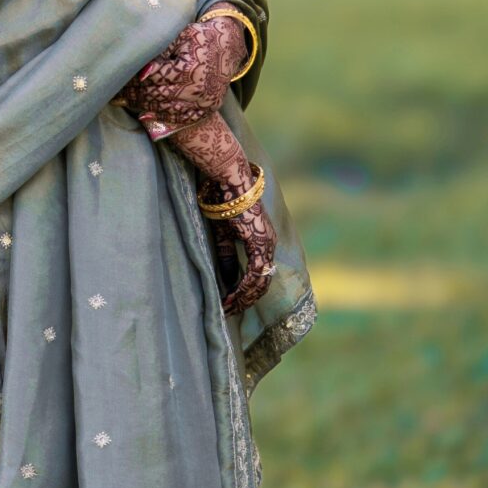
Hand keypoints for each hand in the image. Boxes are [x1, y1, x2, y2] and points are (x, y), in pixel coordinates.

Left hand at [122, 13, 247, 134]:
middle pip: (158, 96)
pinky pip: (181, 119)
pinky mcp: (207, 109)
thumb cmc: (199, 37)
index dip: (135, 80)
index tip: (120, 81)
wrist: (228, 47)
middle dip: (136, 96)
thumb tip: (141, 70)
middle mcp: (198, 88)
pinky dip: (162, 117)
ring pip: (167, 110)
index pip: (155, 78)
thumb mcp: (180, 37)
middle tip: (119, 95)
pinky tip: (146, 114)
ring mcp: (204, 101)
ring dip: (145, 107)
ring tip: (128, 102)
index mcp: (189, 68)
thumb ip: (161, 51)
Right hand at [164, 111, 275, 313]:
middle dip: (246, 300)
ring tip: (228, 309)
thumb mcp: (221, 232)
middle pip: (262, 282)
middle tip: (230, 312)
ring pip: (260, 282)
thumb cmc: (220, 198)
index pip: (258, 274)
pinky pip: (254, 274)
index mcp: (261, 239)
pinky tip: (231, 298)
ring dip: (244, 298)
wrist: (226, 176)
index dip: (245, 291)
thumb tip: (225, 276)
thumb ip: (225, 254)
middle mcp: (268, 242)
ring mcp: (266, 243)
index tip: (230, 303)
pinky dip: (243, 289)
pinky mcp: (259, 242)